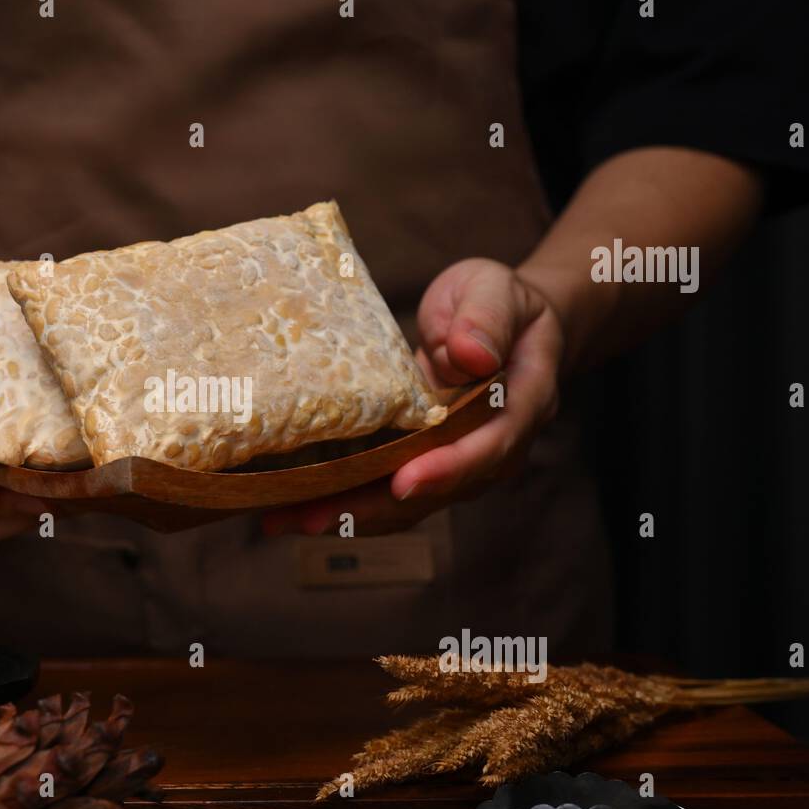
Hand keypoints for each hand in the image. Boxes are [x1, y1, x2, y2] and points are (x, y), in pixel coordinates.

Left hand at [262, 257, 563, 536]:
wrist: (497, 321)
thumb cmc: (494, 299)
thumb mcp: (494, 289)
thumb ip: (487, 318)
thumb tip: (472, 355)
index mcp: (521, 404)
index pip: (488, 447)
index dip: (446, 469)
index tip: (403, 481)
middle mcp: (493, 448)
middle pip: (436, 491)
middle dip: (374, 508)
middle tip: (314, 517)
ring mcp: (456, 462)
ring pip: (406, 502)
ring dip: (348, 515)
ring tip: (286, 520)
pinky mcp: (423, 463)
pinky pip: (386, 490)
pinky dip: (345, 500)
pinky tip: (294, 506)